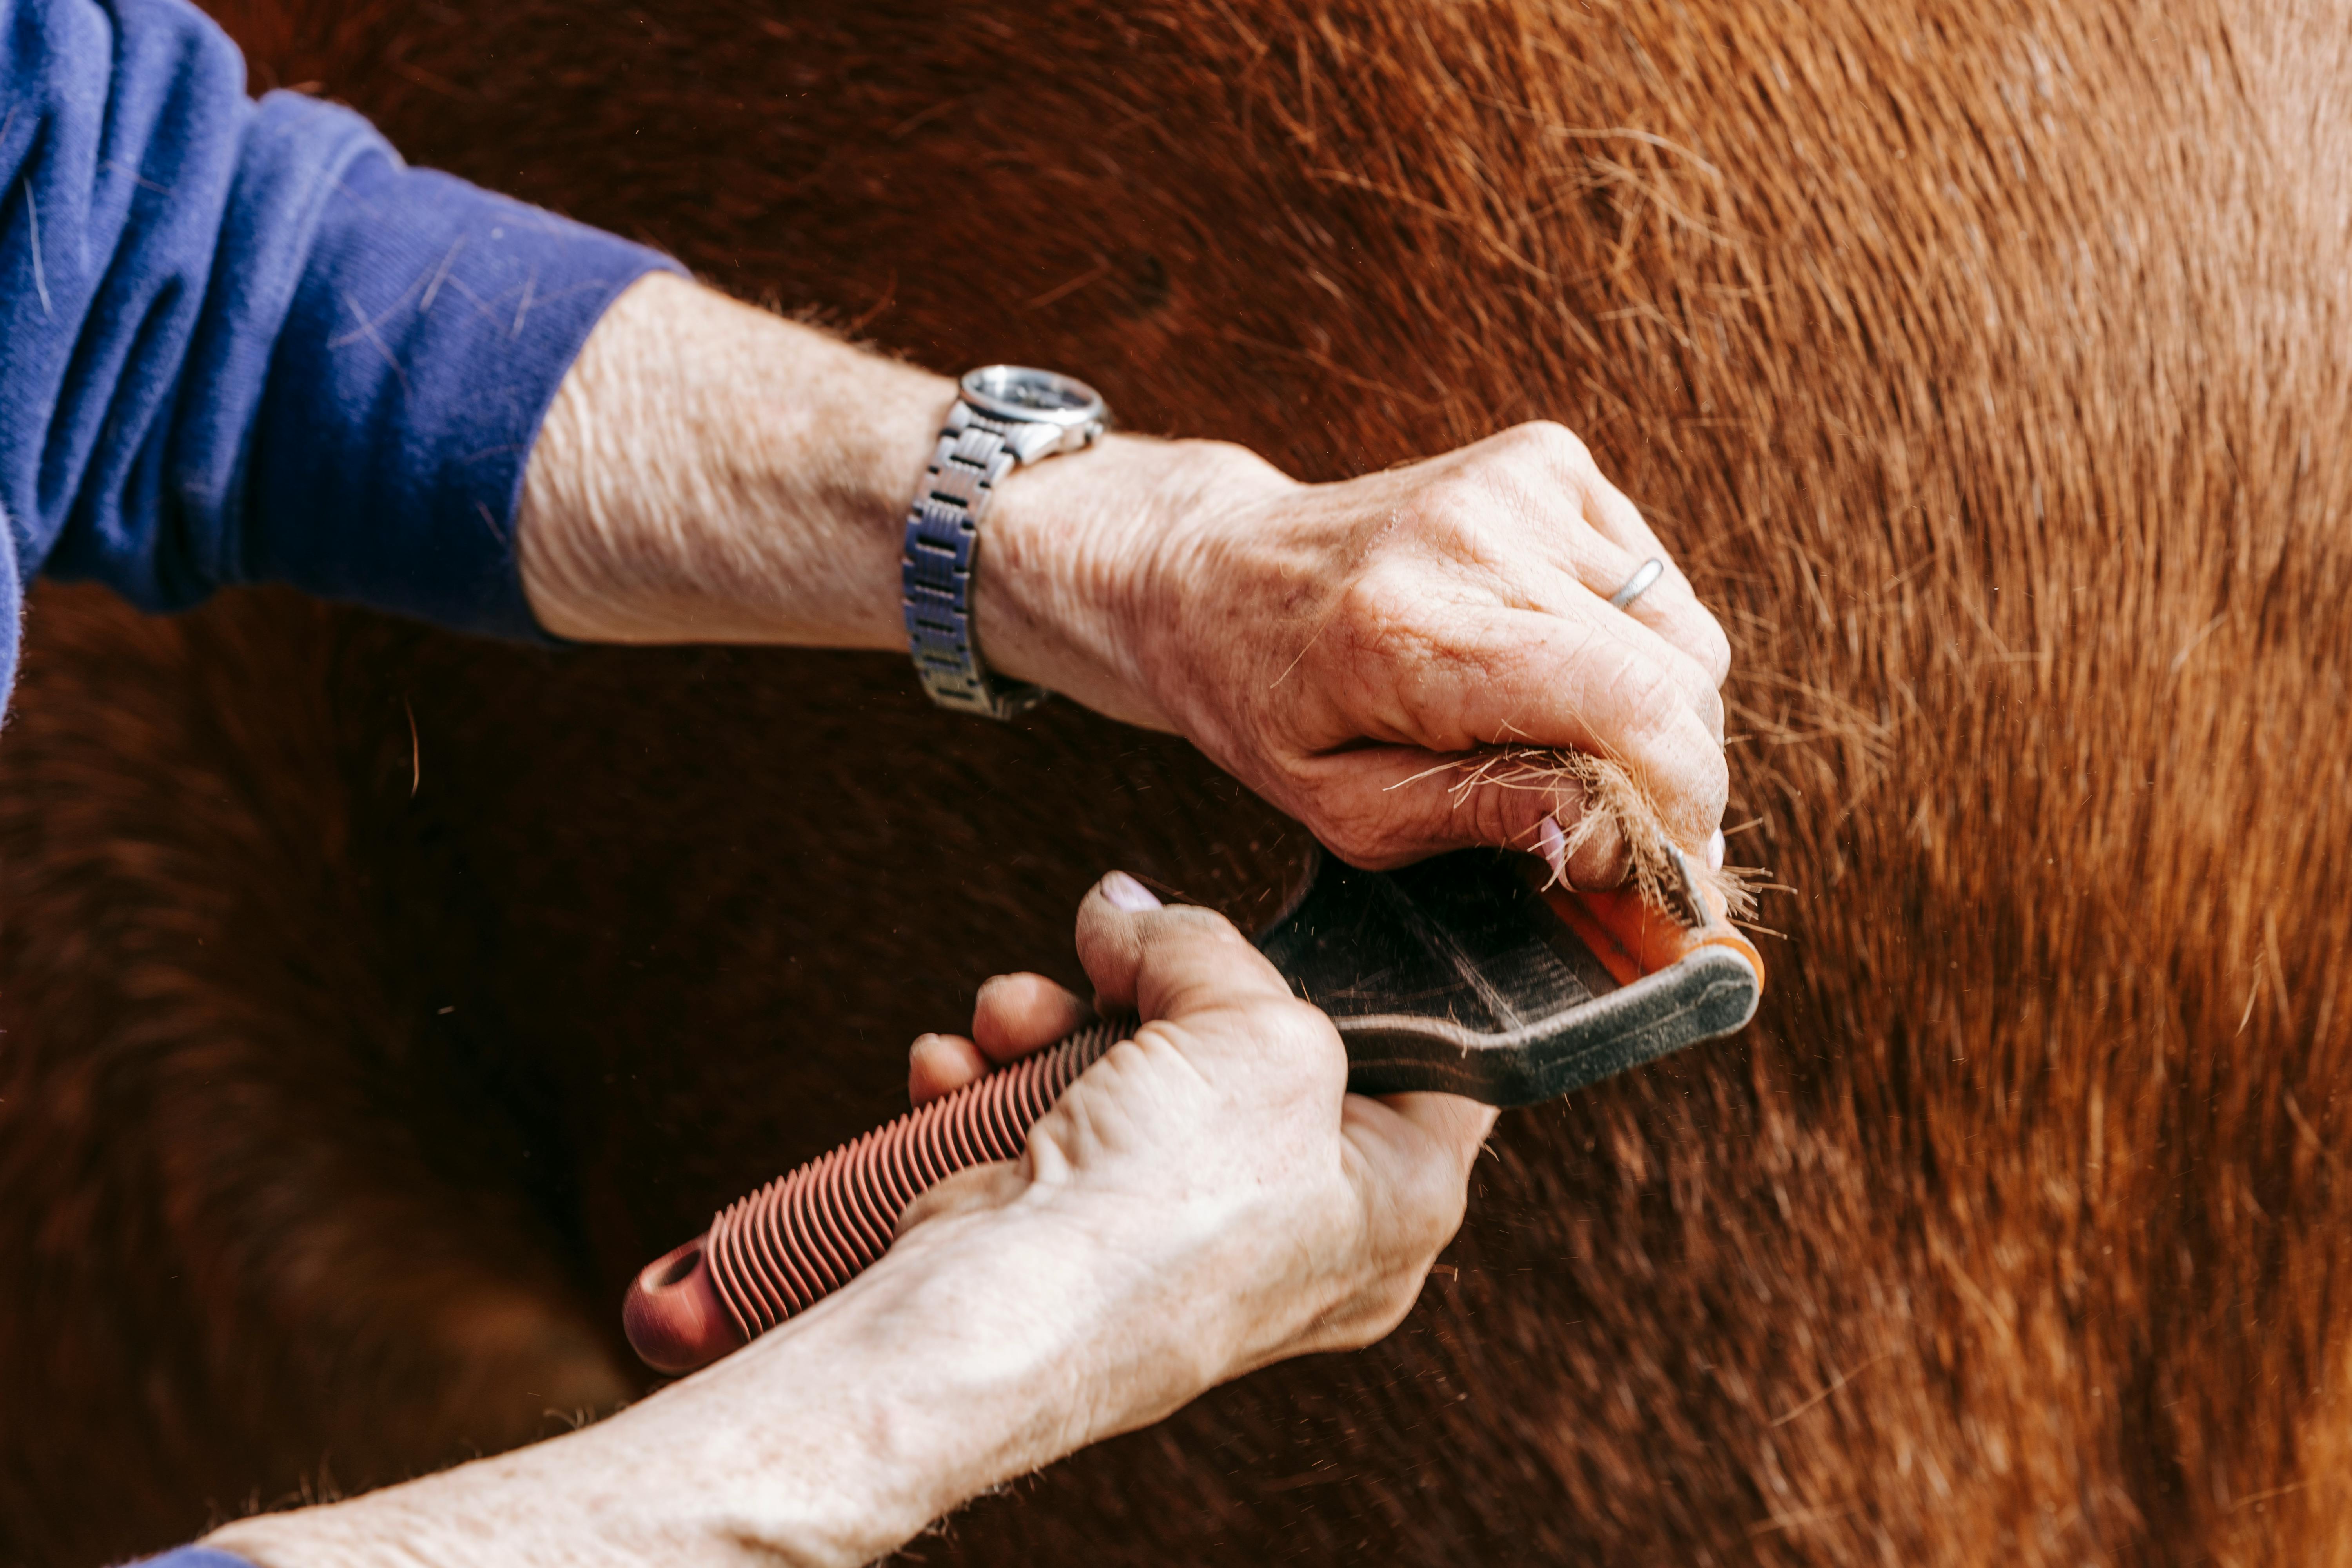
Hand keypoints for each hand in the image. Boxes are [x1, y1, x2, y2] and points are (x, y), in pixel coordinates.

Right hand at [901, 871, 1495, 1405]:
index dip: (1364, 980)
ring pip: (1137, 1070)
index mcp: (1398, 1196)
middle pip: (1251, 1045)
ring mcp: (1187, 1231)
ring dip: (1057, 1024)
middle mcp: (1303, 1224)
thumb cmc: (1171, 1211)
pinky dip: (1004, 1081)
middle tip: (1122, 960)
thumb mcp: (1256, 1027)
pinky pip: (1057, 1117)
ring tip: (1017, 1016)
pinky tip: (966, 1068)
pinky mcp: (1086, 1229)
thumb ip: (1208, 946)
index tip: (1298, 926)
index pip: (1427, 1061)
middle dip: (1159, 987)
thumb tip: (1130, 914)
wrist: (1006, 1320)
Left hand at [982, 423, 1731, 874]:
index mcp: (1403, 631)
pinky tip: (1549, 657)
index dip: (1681, 801)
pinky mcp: (1547, 458)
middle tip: (1623, 825)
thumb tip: (1625, 842)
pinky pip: (1659, 585)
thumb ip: (1488, 820)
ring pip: (1686, 638)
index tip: (1672, 869)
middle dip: (1676, 776)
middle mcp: (1468, 537)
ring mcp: (1516, 483)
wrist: (1213, 569)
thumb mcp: (1346, 810)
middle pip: (1672, 678)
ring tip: (1563, 735)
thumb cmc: (1271, 706)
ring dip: (1657, 713)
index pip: (1621, 706)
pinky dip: (1635, 645)